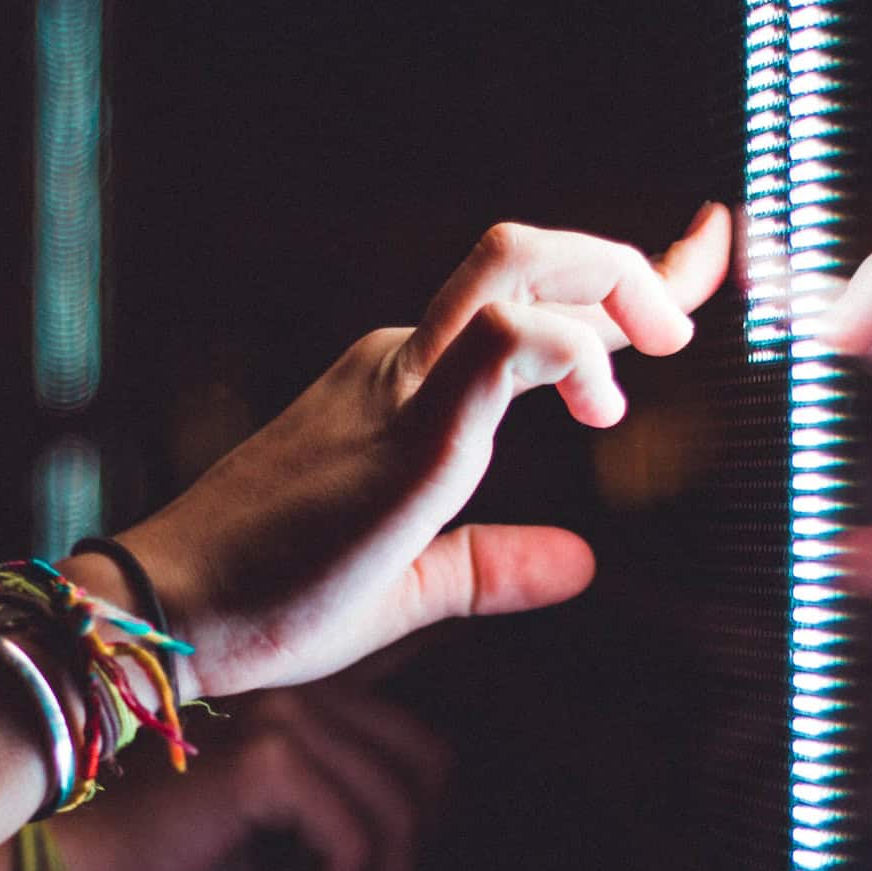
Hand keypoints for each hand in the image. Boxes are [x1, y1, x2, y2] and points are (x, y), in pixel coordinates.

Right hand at [0, 670, 450, 870]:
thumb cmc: (144, 866)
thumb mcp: (261, 848)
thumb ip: (327, 835)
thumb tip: (396, 864)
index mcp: (298, 694)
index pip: (414, 738)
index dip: (425, 818)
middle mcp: (295, 685)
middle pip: (427, 765)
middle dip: (414, 859)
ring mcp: (282, 713)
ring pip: (396, 809)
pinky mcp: (266, 759)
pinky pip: (354, 837)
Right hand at [88, 204, 731, 699]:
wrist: (170, 614)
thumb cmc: (271, 602)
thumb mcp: (410, 584)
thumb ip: (495, 567)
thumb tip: (585, 564)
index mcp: (404, 391)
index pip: (524, 304)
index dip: (622, 273)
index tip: (701, 258)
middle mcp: (401, 364)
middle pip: (528, 256)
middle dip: (629, 266)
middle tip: (679, 332)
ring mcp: (396, 385)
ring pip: (516, 266)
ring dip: (608, 281)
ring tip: (655, 350)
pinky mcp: (401, 429)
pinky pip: (504, 343)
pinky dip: (569, 352)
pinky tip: (596, 408)